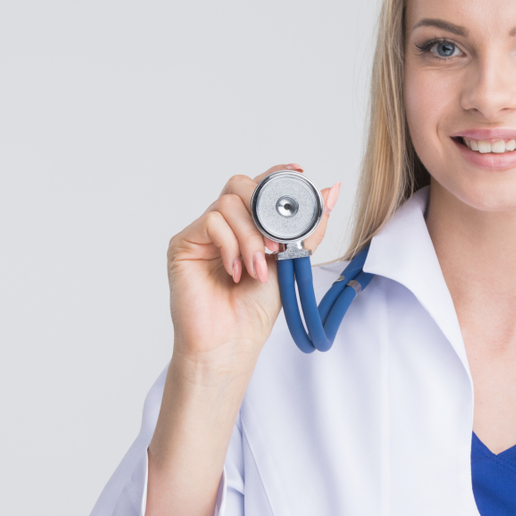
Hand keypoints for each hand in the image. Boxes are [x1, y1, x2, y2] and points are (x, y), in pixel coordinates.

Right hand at [165, 163, 340, 375]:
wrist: (231, 344)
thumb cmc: (255, 309)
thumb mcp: (292, 261)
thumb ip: (309, 227)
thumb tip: (332, 190)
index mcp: (248, 225)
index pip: (260, 186)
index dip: (277, 174)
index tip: (299, 171)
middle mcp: (224, 224)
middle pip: (241, 184)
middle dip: (264, 209)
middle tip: (276, 243)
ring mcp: (202, 233)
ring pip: (228, 203)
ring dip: (251, 237)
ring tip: (258, 269)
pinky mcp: (183, 244)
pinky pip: (210, 222)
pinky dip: (231, 246)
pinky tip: (236, 272)